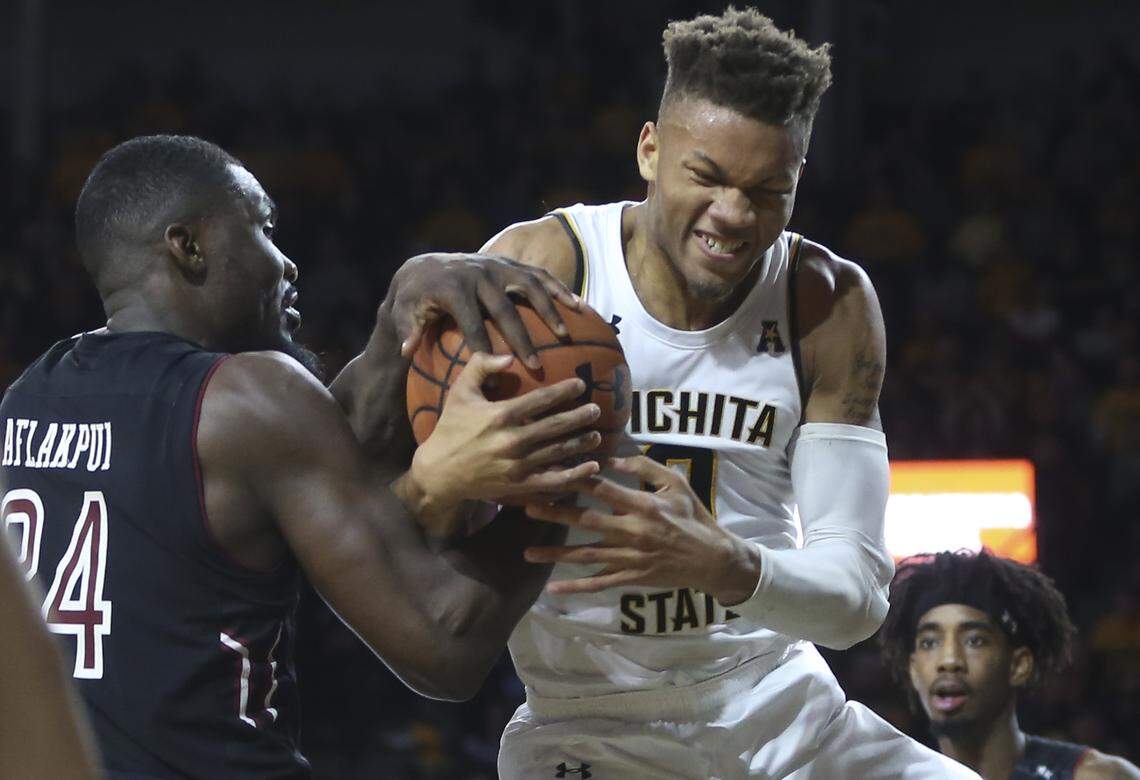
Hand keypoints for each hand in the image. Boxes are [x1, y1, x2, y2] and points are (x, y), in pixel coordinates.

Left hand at [388, 253, 580, 369]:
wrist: (428, 266)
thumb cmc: (417, 299)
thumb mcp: (405, 311)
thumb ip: (408, 330)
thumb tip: (407, 351)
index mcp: (454, 289)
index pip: (470, 321)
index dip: (483, 346)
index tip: (496, 372)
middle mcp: (480, 274)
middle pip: (504, 309)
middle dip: (520, 337)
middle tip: (533, 365)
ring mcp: (499, 267)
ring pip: (530, 287)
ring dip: (549, 311)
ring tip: (565, 336)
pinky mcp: (512, 264)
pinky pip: (541, 275)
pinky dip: (561, 290)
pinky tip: (581, 308)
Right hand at [407, 352, 602, 513]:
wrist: (439, 471)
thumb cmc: (451, 427)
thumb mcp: (460, 392)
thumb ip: (481, 367)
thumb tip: (510, 357)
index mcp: (501, 415)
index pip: (541, 400)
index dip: (564, 390)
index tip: (581, 384)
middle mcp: (513, 440)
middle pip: (556, 426)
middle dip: (580, 417)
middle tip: (596, 410)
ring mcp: (518, 465)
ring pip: (558, 452)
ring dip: (581, 443)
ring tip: (597, 435)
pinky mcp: (519, 485)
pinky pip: (553, 481)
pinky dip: (575, 475)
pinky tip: (591, 468)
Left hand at [522, 456, 760, 603]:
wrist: (712, 559)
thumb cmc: (692, 516)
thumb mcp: (675, 484)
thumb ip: (644, 467)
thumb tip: (611, 457)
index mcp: (643, 505)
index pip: (603, 490)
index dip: (576, 479)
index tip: (552, 472)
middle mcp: (633, 532)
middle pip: (587, 521)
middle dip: (555, 513)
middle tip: (526, 507)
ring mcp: (630, 557)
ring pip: (586, 555)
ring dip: (556, 553)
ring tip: (527, 552)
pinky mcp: (631, 577)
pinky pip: (599, 583)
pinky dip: (576, 587)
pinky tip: (552, 587)